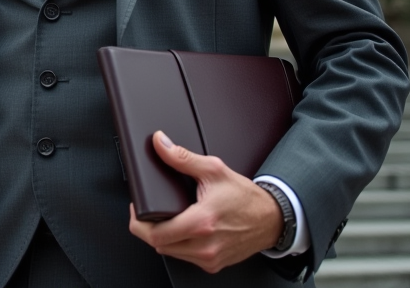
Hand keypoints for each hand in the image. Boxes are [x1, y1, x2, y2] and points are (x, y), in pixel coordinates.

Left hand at [128, 130, 283, 272]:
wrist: (271, 218)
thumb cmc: (246, 197)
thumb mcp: (213, 170)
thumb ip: (182, 158)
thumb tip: (161, 144)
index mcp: (201, 222)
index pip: (155, 234)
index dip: (138, 222)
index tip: (137, 209)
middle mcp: (205, 245)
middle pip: (159, 245)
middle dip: (148, 228)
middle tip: (148, 213)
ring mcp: (210, 258)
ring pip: (170, 253)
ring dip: (164, 238)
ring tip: (168, 219)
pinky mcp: (214, 264)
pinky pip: (185, 258)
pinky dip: (179, 245)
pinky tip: (183, 230)